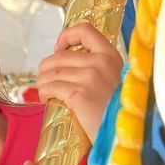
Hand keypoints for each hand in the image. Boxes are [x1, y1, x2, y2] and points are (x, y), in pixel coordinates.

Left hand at [35, 23, 122, 142]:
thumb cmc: (117, 112)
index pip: (85, 30)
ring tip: (44, 90)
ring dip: (42, 81)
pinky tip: (45, 98)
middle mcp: (100, 62)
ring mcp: (90, 77)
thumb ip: (98, 69)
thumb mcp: (114, 81)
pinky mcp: (79, 94)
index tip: (58, 49)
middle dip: (46, 67)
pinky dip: (43, 92)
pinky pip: (50, 87)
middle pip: (60, 55)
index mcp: (111, 56)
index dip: (66, 36)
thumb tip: (70, 64)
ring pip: (51, 72)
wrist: (123, 135)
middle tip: (45, 78)